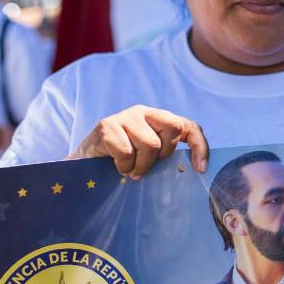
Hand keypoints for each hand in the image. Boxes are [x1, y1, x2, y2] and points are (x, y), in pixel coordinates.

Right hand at [68, 105, 208, 177]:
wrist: (82, 166)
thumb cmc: (120, 164)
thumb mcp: (148, 160)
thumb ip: (166, 158)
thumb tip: (196, 171)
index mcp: (158, 120)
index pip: (188, 126)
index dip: (199, 146)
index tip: (201, 169)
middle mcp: (144, 112)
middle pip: (172, 128)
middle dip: (163, 155)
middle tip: (147, 168)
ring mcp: (124, 116)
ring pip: (150, 144)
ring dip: (141, 166)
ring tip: (130, 171)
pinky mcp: (106, 125)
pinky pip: (127, 151)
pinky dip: (123, 166)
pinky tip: (116, 166)